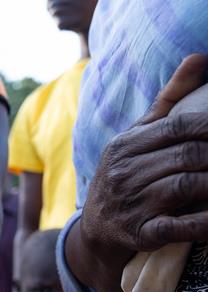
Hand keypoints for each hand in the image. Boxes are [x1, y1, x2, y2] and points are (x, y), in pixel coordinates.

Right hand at [82, 55, 207, 256]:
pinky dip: (204, 223)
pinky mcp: (140, 234)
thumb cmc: (125, 175)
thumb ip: (169, 100)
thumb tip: (200, 57)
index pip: (177, 126)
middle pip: (187, 156)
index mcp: (125, 146)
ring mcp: (131, 205)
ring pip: (185, 187)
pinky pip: (178, 227)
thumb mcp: (136, 137)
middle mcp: (124, 173)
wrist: (94, 231)